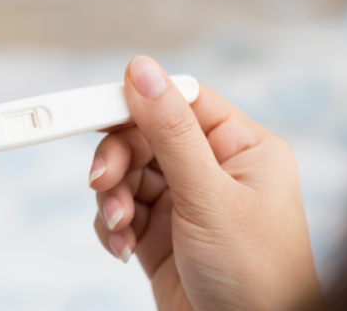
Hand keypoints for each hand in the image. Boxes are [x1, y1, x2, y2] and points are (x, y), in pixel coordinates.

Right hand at [89, 56, 323, 309]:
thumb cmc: (254, 276)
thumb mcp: (210, 196)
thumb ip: (171, 132)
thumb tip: (142, 71)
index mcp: (240, 148)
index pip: (180, 103)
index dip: (137, 101)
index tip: (92, 107)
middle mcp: (210, 170)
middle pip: (144, 138)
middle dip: (117, 159)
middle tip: (101, 180)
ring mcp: (182, 202)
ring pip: (126, 174)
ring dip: (112, 197)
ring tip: (119, 224)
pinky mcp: (157, 232)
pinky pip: (120, 210)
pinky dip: (112, 225)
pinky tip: (122, 246)